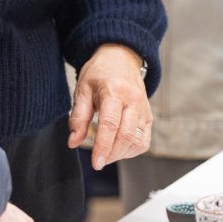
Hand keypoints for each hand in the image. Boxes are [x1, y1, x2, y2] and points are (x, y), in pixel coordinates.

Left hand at [69, 45, 151, 170]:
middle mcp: (133, 101)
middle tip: (98, 161)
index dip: (103, 147)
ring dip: (122, 153)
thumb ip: (78, 117)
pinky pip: (144, 140)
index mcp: (114, 92)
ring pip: (137, 141)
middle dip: (111, 154)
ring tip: (107, 152)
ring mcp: (143, 109)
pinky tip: (119, 147)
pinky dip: (132, 149)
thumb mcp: (82, 89)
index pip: (111, 124)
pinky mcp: (148, 116)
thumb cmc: (100, 72)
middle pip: (126, 136)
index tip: (96, 163)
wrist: (121, 58)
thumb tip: (73, 142)